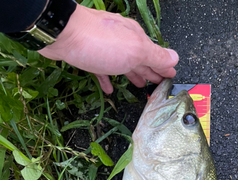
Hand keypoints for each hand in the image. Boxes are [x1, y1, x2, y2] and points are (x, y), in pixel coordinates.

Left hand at [39, 4, 178, 93]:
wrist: (62, 33)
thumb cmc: (100, 42)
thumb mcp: (135, 50)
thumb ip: (155, 55)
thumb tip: (174, 58)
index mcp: (135, 38)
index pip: (155, 55)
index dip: (164, 67)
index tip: (171, 77)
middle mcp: (121, 40)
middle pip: (140, 59)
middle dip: (150, 70)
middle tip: (158, 82)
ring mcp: (104, 47)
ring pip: (123, 63)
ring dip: (132, 74)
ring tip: (139, 85)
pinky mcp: (87, 54)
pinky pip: (102, 69)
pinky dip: (108, 78)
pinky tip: (110, 88)